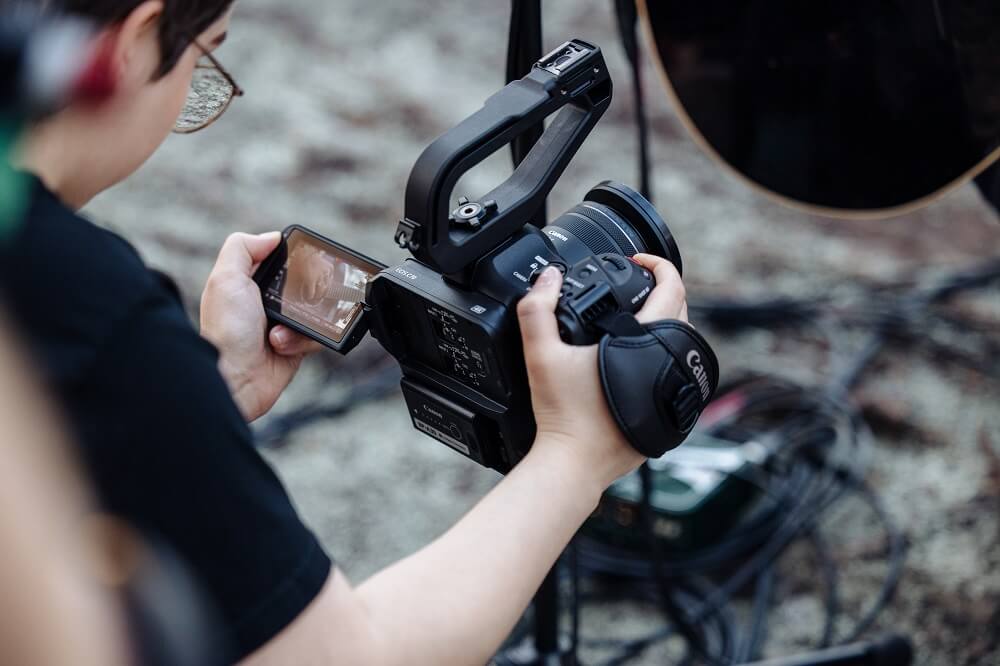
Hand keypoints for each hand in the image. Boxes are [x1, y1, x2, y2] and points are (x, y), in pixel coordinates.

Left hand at [200, 232, 322, 421]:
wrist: (235, 379)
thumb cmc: (226, 331)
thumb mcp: (226, 279)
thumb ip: (243, 248)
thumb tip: (272, 237)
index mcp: (246, 284)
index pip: (275, 261)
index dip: (289, 259)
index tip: (300, 260)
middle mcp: (263, 304)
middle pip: (300, 285)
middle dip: (302, 293)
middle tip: (294, 300)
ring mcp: (281, 326)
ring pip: (313, 311)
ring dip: (298, 322)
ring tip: (277, 333)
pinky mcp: (295, 347)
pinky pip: (317, 336)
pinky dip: (303, 340)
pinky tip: (282, 346)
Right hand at [516, 253, 687, 488]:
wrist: (575, 465)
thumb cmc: (564, 414)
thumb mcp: (540, 354)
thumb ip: (537, 309)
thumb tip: (547, 277)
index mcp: (648, 341)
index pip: (671, 287)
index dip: (657, 265)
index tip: (636, 263)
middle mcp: (670, 362)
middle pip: (682, 310)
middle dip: (660, 291)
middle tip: (632, 287)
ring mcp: (674, 387)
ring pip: (683, 342)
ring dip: (665, 324)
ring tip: (634, 320)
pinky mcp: (671, 410)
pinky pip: (677, 371)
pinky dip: (664, 356)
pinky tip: (638, 360)